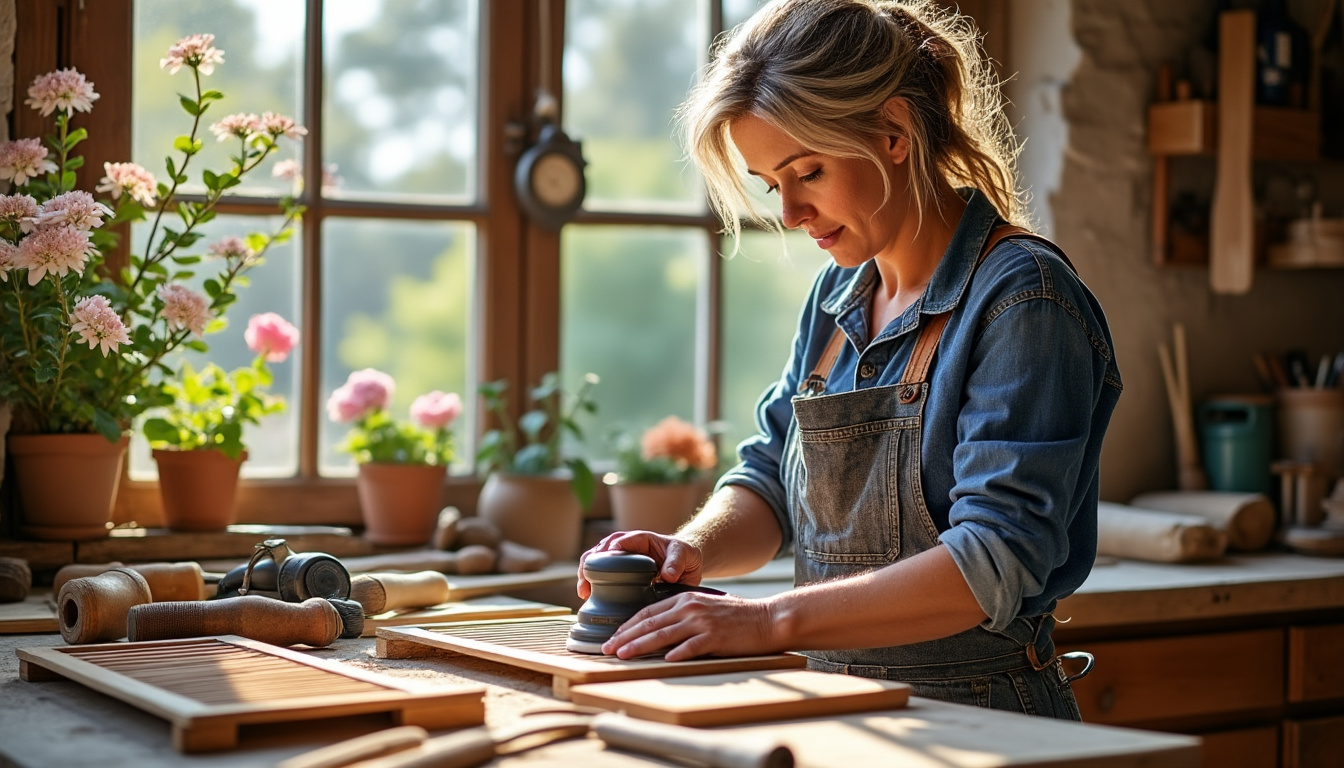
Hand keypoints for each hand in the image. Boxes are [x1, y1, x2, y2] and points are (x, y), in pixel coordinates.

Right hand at [576, 530, 703, 599]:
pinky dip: (593, 582)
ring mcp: (621, 559)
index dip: (610, 550)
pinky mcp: (620, 572)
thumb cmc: (684, 555)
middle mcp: (627, 547)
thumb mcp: (684, 555)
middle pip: (601, 549)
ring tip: (583, 592)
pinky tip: (588, 596)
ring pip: (596, 560)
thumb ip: (676, 562)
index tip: (603, 562)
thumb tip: (668, 575)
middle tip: (586, 583)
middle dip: (590, 563)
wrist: (685, 562)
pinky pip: (602, 574)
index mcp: (641, 539)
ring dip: (586, 573)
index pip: (620, 540)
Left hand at [602, 591, 779, 660]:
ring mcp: (702, 622)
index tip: (612, 637)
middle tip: (607, 649)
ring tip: (623, 656)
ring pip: (663, 635)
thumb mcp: (704, 608)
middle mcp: (689, 608)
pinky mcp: (715, 637)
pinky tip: (663, 661)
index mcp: (684, 599)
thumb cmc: (735, 617)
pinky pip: (691, 646)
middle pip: (650, 623)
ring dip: (640, 646)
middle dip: (625, 637)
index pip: (648, 612)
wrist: (766, 619)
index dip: (627, 625)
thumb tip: (658, 633)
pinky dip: (676, 654)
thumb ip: (682, 616)